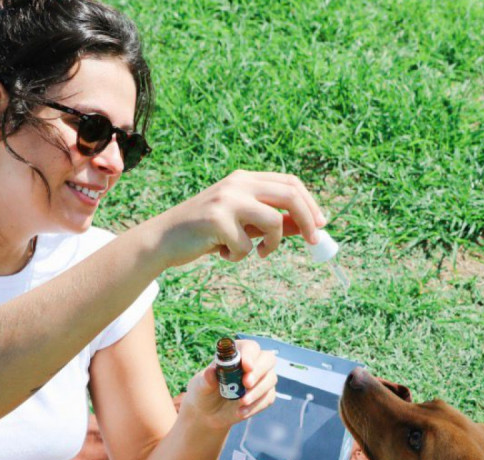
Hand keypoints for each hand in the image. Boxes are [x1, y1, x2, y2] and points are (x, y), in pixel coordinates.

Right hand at [146, 170, 326, 268]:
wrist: (163, 239)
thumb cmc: (204, 232)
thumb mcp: (241, 223)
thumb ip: (271, 221)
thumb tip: (307, 228)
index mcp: (244, 179)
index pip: (290, 183)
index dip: (310, 204)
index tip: (320, 225)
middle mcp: (238, 183)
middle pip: (289, 196)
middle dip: (307, 220)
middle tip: (312, 242)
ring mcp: (227, 200)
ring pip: (274, 222)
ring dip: (271, 245)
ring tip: (254, 252)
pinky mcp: (217, 220)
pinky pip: (247, 245)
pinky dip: (239, 256)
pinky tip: (220, 252)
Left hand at [180, 339, 277, 430]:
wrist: (208, 413)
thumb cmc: (204, 392)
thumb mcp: (201, 385)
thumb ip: (207, 378)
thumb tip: (211, 372)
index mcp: (237, 353)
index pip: (250, 347)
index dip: (250, 355)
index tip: (246, 366)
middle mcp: (253, 363)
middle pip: (267, 359)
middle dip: (258, 371)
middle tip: (246, 384)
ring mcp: (261, 378)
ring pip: (270, 379)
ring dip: (257, 391)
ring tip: (241, 402)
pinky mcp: (265, 395)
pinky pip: (268, 397)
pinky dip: (256, 406)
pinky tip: (241, 412)